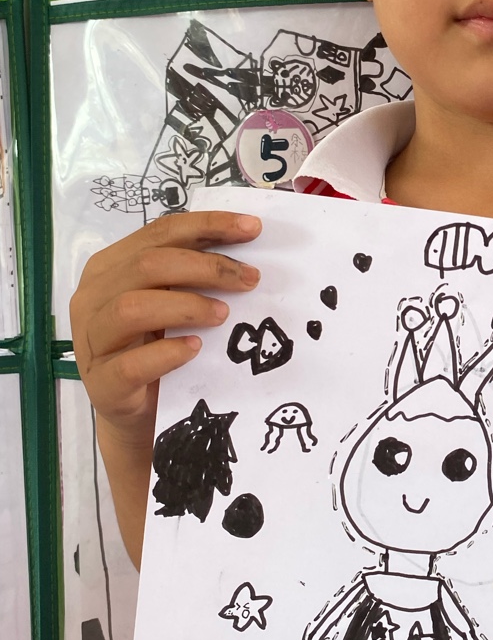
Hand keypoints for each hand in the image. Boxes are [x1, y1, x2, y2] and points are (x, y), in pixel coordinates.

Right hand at [71, 210, 262, 450]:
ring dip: (186, 306)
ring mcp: (93, 341)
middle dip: (206, 266)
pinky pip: (132, 364)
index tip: (252, 228)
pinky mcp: (103, 384)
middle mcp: (94, 297)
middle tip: (249, 280)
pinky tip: (195, 348)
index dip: (206, 226)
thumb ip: (189, 274)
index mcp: (110, 268)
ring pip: (131, 308)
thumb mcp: (169, 302)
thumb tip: (244, 247)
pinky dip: (167, 353)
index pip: (159, 233)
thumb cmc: (155, 347)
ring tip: (223, 314)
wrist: (137, 414)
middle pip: (147, 265)